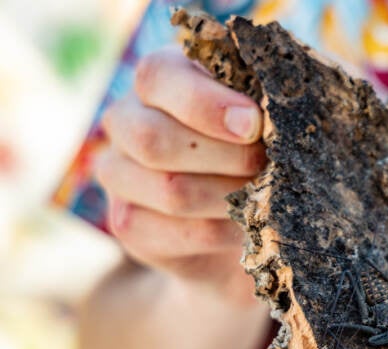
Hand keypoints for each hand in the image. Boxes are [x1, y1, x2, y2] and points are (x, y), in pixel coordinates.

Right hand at [97, 46, 264, 299]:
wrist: (241, 207)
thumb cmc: (256, 140)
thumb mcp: (258, 110)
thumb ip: (259, 101)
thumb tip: (266, 117)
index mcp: (157, 79)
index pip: (158, 77)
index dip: (206, 104)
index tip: (254, 123)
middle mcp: (125, 121)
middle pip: (154, 140)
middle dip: (225, 157)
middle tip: (268, 166)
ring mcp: (119, 175)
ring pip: (171, 191)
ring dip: (231, 198)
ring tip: (268, 198)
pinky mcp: (130, 225)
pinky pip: (178, 233)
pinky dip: (225, 232)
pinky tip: (250, 227)